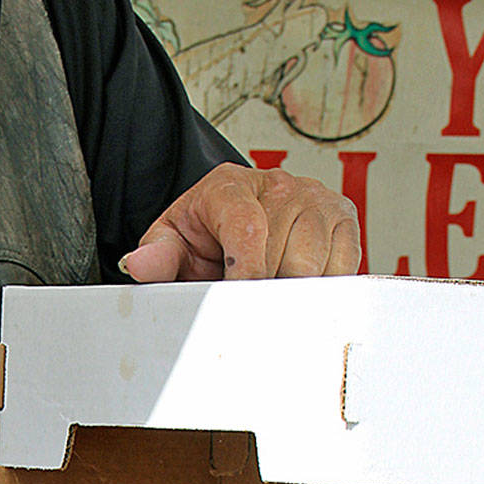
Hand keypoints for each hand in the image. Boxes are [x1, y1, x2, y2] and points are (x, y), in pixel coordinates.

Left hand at [120, 163, 358, 282]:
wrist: (235, 216)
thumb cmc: (206, 232)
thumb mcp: (173, 241)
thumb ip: (158, 255)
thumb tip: (141, 264)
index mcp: (231, 187)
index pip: (249, 229)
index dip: (246, 272)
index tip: (240, 298)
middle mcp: (279, 185)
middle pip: (285, 258)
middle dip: (266, 289)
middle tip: (247, 294)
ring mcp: (315, 198)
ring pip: (316, 266)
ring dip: (294, 289)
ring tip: (271, 284)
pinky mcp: (343, 217)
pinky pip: (343, 268)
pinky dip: (323, 286)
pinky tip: (299, 282)